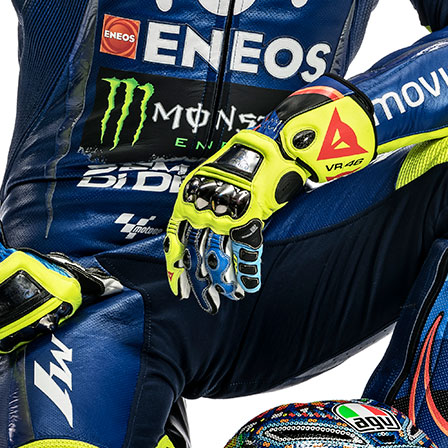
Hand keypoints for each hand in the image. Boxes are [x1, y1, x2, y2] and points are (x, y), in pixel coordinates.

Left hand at [164, 79, 376, 311]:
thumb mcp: (213, 179)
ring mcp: (227, 214)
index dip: (175, 265)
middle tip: (203, 303)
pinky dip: (247, 273)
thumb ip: (206, 205)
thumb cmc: (244, 160)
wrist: (272, 144)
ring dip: (222, 282)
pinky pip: (246, 253)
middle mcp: (204, 207)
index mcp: (190, 197)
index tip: (176, 285)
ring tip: (225, 298)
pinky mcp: (251, 217)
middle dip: (199, 282)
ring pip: (219, 257)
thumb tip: (204, 232)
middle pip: (196, 253)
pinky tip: (248, 288)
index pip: (175, 237)